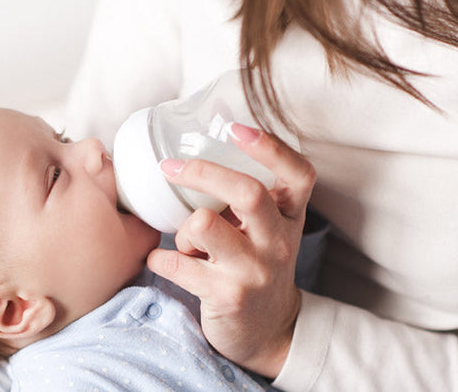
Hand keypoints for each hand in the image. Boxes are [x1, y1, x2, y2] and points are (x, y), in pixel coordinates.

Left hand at [147, 122, 315, 377]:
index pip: (298, 174)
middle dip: (204, 172)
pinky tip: (163, 260)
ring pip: (204, 225)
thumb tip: (197, 150)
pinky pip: (177, 264)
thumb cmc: (257, 264)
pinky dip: (160, 258)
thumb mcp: (268, 229)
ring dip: (182, 229)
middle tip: (172, 168)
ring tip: (184, 241)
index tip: (234, 128)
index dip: (270, 147)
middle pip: (248, 192)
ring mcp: (254, 271)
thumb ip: (249, 196)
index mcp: (290, 217)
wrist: (267, 330)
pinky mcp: (226, 296)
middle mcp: (278, 242)